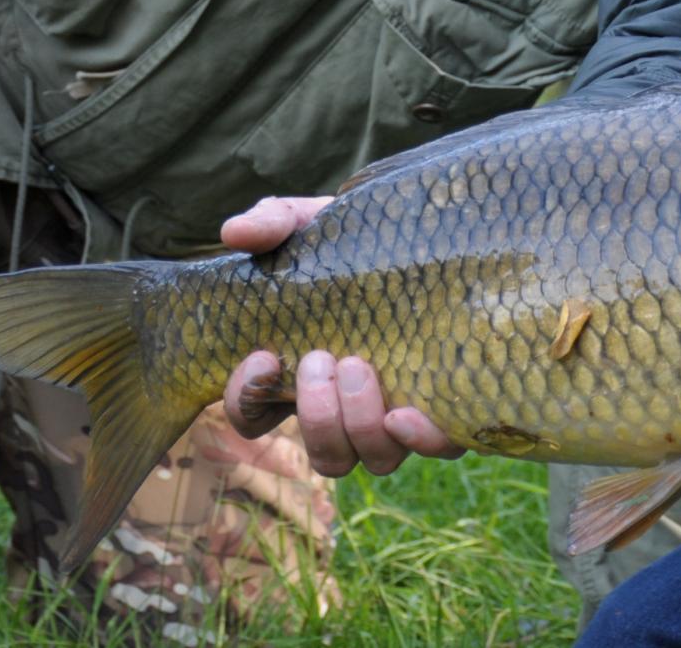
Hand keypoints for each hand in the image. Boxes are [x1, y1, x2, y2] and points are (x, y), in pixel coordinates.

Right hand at [216, 196, 465, 476]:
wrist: (429, 236)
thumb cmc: (358, 239)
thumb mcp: (310, 222)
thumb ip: (272, 224)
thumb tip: (233, 232)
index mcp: (301, 374)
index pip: (254, 415)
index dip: (247, 400)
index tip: (262, 358)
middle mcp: (349, 409)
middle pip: (325, 455)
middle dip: (316, 415)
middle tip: (321, 358)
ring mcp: (399, 414)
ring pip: (372, 459)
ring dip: (358, 424)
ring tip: (358, 366)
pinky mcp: (447, 408)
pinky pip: (436, 449)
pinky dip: (419, 440)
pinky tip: (407, 412)